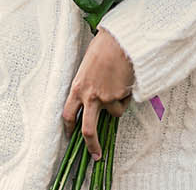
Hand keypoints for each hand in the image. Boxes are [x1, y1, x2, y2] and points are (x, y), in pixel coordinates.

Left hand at [62, 29, 134, 160]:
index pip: (68, 114)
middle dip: (92, 146)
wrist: (120, 40)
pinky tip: (126, 81)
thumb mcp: (87, 66)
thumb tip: (92, 91)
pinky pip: (125, 102)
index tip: (71, 135)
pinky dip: (127, 96)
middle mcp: (89, 96)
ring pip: (114, 114)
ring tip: (120, 86)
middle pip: (88, 130)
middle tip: (96, 155)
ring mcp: (106, 98)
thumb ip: (87, 82)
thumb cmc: (103, 46)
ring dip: (118, 106)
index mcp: (77, 88)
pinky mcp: (120, 95)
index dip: (69, 127)